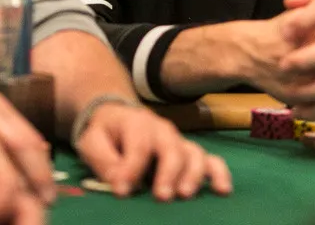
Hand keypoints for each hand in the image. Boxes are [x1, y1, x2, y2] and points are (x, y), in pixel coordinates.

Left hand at [75, 102, 231, 200]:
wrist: (119, 117)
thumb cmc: (106, 133)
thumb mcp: (92, 141)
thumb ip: (103, 159)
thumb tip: (119, 182)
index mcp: (137, 123)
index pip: (138, 146)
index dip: (131, 168)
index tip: (121, 191)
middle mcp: (163, 130)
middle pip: (171, 149)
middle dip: (168, 173)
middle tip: (162, 197)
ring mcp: (180, 141)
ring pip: (194, 154)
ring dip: (193, 175)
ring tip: (185, 195)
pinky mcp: (190, 153)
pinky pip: (211, 160)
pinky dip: (219, 173)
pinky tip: (222, 190)